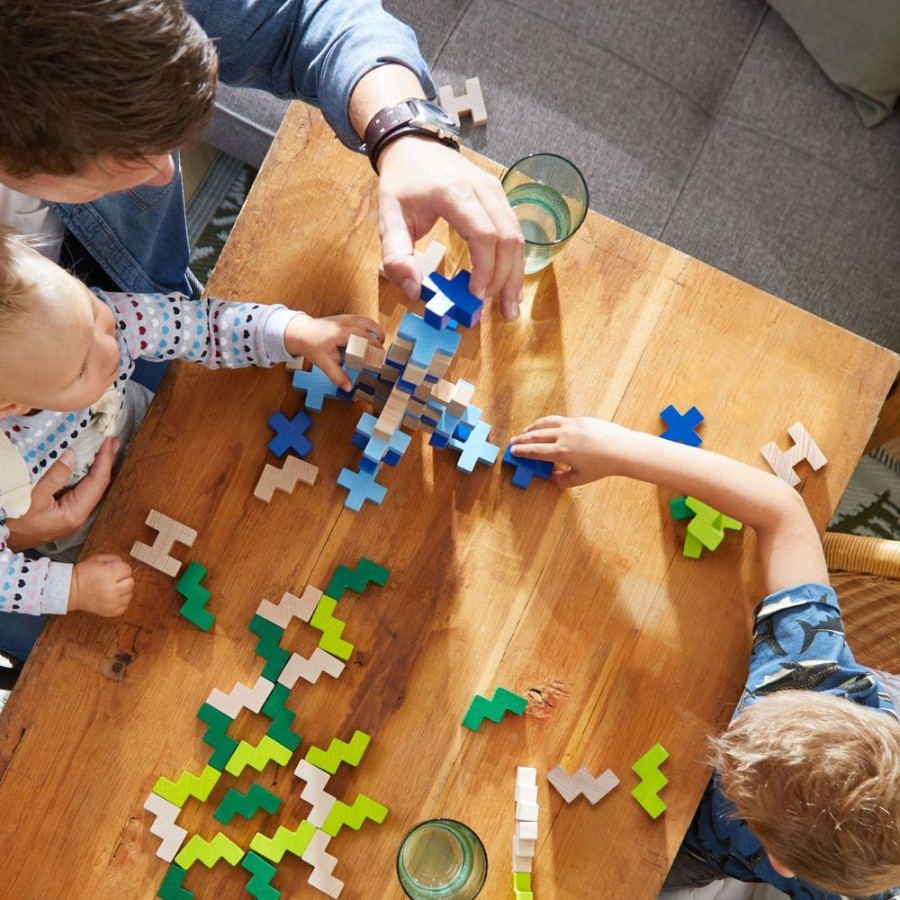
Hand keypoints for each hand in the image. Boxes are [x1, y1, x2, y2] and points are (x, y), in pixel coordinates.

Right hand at [6, 438, 117, 551]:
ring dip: (97, 467)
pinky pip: (79, 490)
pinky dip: (85, 475)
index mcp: (76, 513)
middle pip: (98, 485)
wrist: (0, 537)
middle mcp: (79, 515)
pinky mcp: (63, 512)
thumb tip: (72, 455)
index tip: (109, 441)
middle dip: (106, 462)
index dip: (105, 460)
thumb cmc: (14, 520)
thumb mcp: (33, 496)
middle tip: (113, 441)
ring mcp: (71, 515)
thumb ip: (55, 476)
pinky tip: (86, 464)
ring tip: (105, 449)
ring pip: (90, 487)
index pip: (98, 482)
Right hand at [69, 554, 133, 615]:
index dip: (122, 568)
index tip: (115, 570)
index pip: (128, 570)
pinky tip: (112, 597)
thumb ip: (113, 558)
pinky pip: (125, 606)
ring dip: (123, 591)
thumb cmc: (83, 574)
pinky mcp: (111, 611)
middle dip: (123, 579)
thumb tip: (123, 563)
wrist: (71, 591)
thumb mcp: (96, 559)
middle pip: (131, 582)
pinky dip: (120, 601)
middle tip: (114, 579)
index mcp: (109, 575)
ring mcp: (112, 602)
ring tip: (112, 588)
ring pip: (129, 594)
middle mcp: (112, 589)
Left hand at [285, 314, 384, 389]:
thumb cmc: (312, 346)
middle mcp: (346, 323)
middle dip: (378, 343)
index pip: (364, 338)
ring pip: (368, 322)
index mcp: (341, 333)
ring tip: (380, 345)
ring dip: (377, 332)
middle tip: (381, 356)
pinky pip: (363, 320)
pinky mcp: (346, 317)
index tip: (380, 359)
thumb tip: (349, 387)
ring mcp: (346, 318)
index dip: (374, 348)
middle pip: (369, 330)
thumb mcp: (324, 363)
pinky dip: (371, 328)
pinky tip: (371, 338)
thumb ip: (337, 376)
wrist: (301, 332)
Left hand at [377, 137, 524, 320]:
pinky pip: (514, 230)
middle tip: (498, 311)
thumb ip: (396, 255)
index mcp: (453, 193)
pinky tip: (509, 283)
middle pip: (508, 238)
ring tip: (511, 306)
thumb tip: (415, 291)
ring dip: (516, 273)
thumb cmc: (401, 182)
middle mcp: (481, 189)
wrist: (413, 145)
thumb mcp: (388, 217)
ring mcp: (495, 189)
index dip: (485, 269)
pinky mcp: (500, 195)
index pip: (483, 235)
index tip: (475, 295)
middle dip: (506, 279)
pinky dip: (514, 259)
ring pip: (517, 235)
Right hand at [509, 416, 631, 487]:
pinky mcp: (580, 419)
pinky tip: (547, 425)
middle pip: (536, 436)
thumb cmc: (603, 466)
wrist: (622, 449)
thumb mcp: (582, 478)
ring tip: (526, 431)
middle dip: (522, 439)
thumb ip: (564, 479)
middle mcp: (563, 436)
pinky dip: (548, 423)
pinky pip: (559, 419)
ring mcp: (571, 425)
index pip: (535, 451)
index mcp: (561, 452)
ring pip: (546, 424)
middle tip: (513, 442)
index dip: (522, 451)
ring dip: (533, 427)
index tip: (512, 451)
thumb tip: (553, 478)